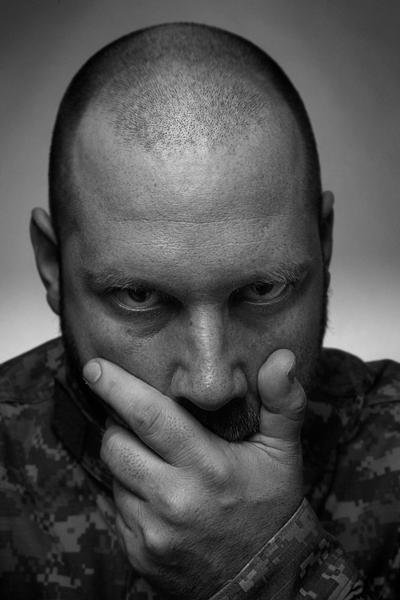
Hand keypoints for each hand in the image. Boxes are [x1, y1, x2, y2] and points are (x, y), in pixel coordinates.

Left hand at [83, 349, 305, 598]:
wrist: (261, 586)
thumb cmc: (270, 509)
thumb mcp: (283, 453)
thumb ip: (281, 402)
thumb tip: (282, 357)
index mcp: (208, 467)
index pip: (150, 416)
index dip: (118, 387)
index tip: (96, 368)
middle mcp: (175, 500)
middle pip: (115, 444)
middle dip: (116, 423)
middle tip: (135, 419)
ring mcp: (153, 531)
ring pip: (113, 474)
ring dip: (125, 458)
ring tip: (157, 460)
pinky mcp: (139, 553)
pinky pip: (117, 507)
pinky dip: (129, 491)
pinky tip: (158, 494)